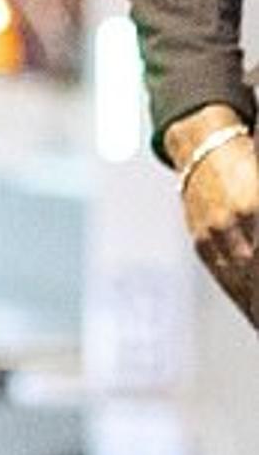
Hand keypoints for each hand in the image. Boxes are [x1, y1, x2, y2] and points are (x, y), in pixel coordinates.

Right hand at [178, 127, 258, 312]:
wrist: (205, 148)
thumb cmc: (247, 162)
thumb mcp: (258, 188)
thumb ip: (257, 214)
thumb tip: (258, 256)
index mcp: (253, 203)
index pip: (258, 254)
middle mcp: (232, 222)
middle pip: (253, 269)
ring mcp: (213, 233)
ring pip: (238, 277)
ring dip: (253, 302)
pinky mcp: (200, 240)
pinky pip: (221, 273)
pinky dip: (238, 293)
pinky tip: (249, 306)